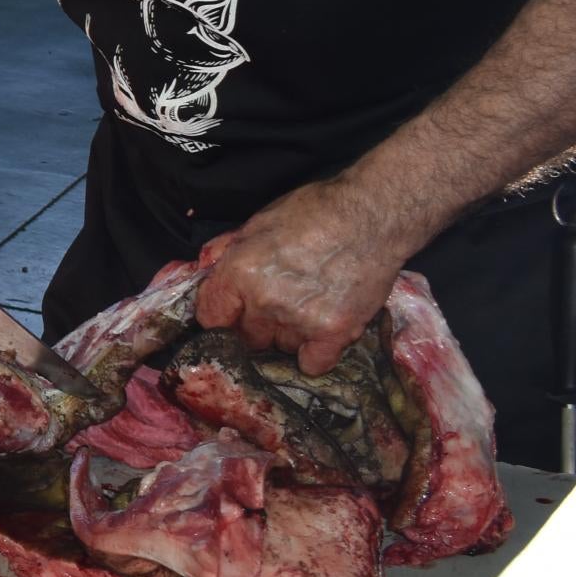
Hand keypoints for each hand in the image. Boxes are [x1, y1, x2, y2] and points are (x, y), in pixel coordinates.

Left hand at [193, 176, 408, 373]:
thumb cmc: (313, 211)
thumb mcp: (258, 222)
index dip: (220, 315)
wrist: (371, 216)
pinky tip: (319, 334)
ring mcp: (300, 321)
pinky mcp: (335, 333)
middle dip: (254, 323)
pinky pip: (312, 364)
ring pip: (279, 347)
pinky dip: (313, 354)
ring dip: (286, 334)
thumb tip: (204, 268)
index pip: (210, 317)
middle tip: (274, 304)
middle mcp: (265, 302)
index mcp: (240, 272)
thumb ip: (227, 250)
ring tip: (305, 308)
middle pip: (245, 337)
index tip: (231, 312)